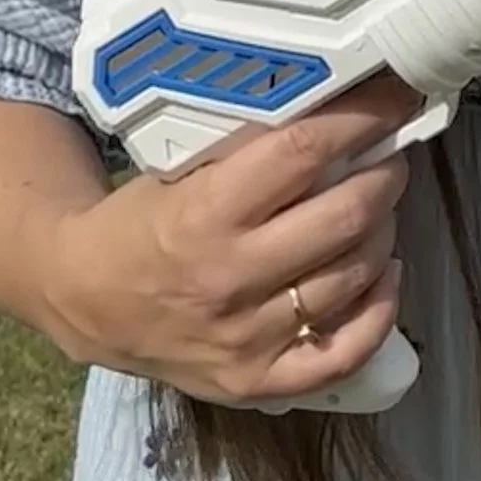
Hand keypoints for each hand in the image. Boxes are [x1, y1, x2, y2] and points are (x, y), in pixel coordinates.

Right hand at [41, 71, 418, 406]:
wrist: (83, 300)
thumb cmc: (140, 221)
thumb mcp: (180, 168)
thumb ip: (251, 149)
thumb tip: (338, 110)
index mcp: (205, 213)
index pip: (304, 154)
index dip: (363, 119)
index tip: (397, 97)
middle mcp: (230, 279)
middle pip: (345, 216)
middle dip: (385, 173)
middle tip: (391, 153)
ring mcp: (247, 339)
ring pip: (354, 277)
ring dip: (383, 229)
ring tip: (380, 204)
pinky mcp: (255, 383)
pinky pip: (343, 354)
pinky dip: (379, 311)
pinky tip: (385, 274)